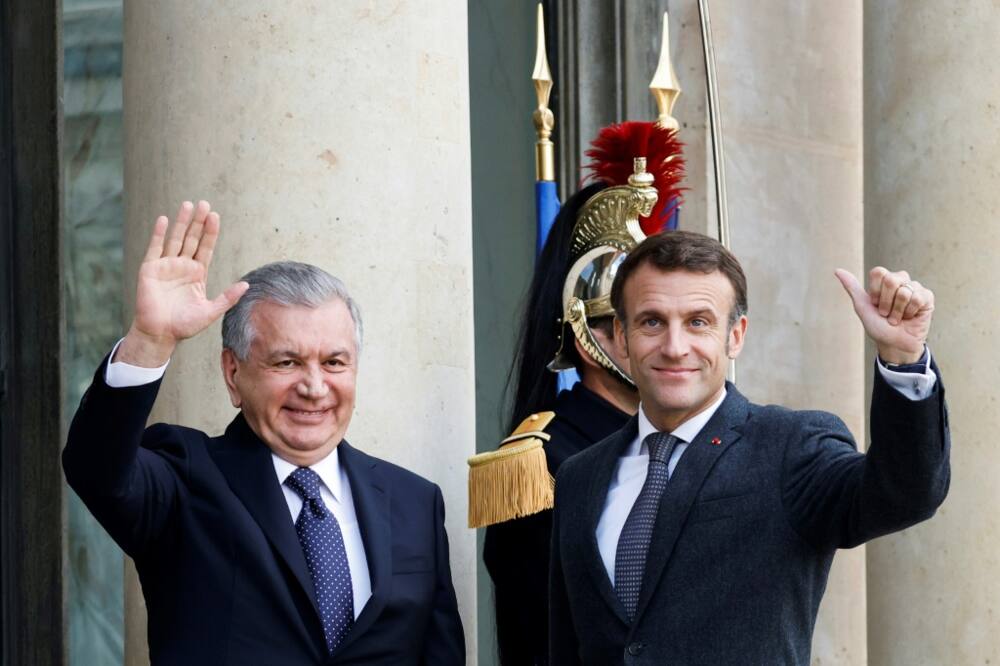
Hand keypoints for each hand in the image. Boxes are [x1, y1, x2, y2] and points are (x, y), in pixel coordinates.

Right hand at [115, 201, 248, 366]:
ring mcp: (166, 266)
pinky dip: (159, 234)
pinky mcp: (150, 269)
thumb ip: (227, 298)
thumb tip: (246, 285)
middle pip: (192, 239)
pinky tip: (164, 219)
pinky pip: (155, 248)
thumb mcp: (210, 311)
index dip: (210, 232)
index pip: (205, 247)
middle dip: (198, 222)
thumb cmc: (184, 325)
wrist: (160, 334)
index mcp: (197, 273)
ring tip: (187, 204)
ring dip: (181, 222)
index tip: (215, 216)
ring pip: (175, 239)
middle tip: (204, 203)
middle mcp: (182, 266)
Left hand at [835, 267, 933, 364]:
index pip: (878, 272)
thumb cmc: (878, 326)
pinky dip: (910, 312)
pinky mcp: (927, 297)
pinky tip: (910, 317)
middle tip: (886, 314)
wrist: (893, 344)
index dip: (875, 291)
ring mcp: (914, 288)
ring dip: (897, 311)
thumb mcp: (862, 307)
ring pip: (904, 292)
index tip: (874, 304)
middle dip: (885, 302)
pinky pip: (918, 298)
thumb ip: (852, 287)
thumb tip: (837, 270)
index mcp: (884, 281)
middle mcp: (900, 281)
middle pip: (891, 280)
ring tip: (897, 318)